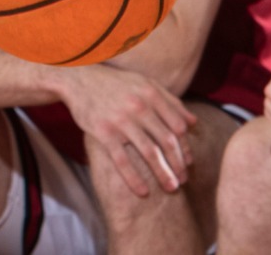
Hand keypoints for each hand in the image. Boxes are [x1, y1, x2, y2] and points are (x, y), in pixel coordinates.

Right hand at [59, 63, 195, 196]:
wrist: (77, 79)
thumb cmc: (115, 84)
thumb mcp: (144, 84)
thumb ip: (170, 101)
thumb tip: (193, 122)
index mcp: (151, 94)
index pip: (177, 126)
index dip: (185, 147)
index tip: (188, 162)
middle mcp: (139, 106)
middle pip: (167, 141)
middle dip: (178, 164)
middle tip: (183, 181)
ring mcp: (121, 120)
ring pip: (149, 152)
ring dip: (163, 174)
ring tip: (171, 188)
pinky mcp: (103, 132)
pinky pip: (122, 160)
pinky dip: (133, 178)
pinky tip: (142, 192)